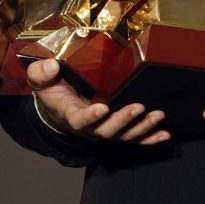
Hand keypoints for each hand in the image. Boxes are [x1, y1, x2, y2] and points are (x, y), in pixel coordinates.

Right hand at [27, 58, 169, 145]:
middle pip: (107, 130)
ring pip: (124, 135)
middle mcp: (90, 127)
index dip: (90, 117)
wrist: (57, 108)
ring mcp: (105, 130)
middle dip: (123, 121)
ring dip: (142, 128)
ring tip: (157, 116)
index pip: (80, 120)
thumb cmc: (52, 91)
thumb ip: (41, 73)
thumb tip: (51, 65)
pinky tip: (165, 133)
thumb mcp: (40, 80)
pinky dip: (150, 138)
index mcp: (70, 114)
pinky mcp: (117, 130)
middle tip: (138, 108)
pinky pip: (134, 138)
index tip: (101, 108)